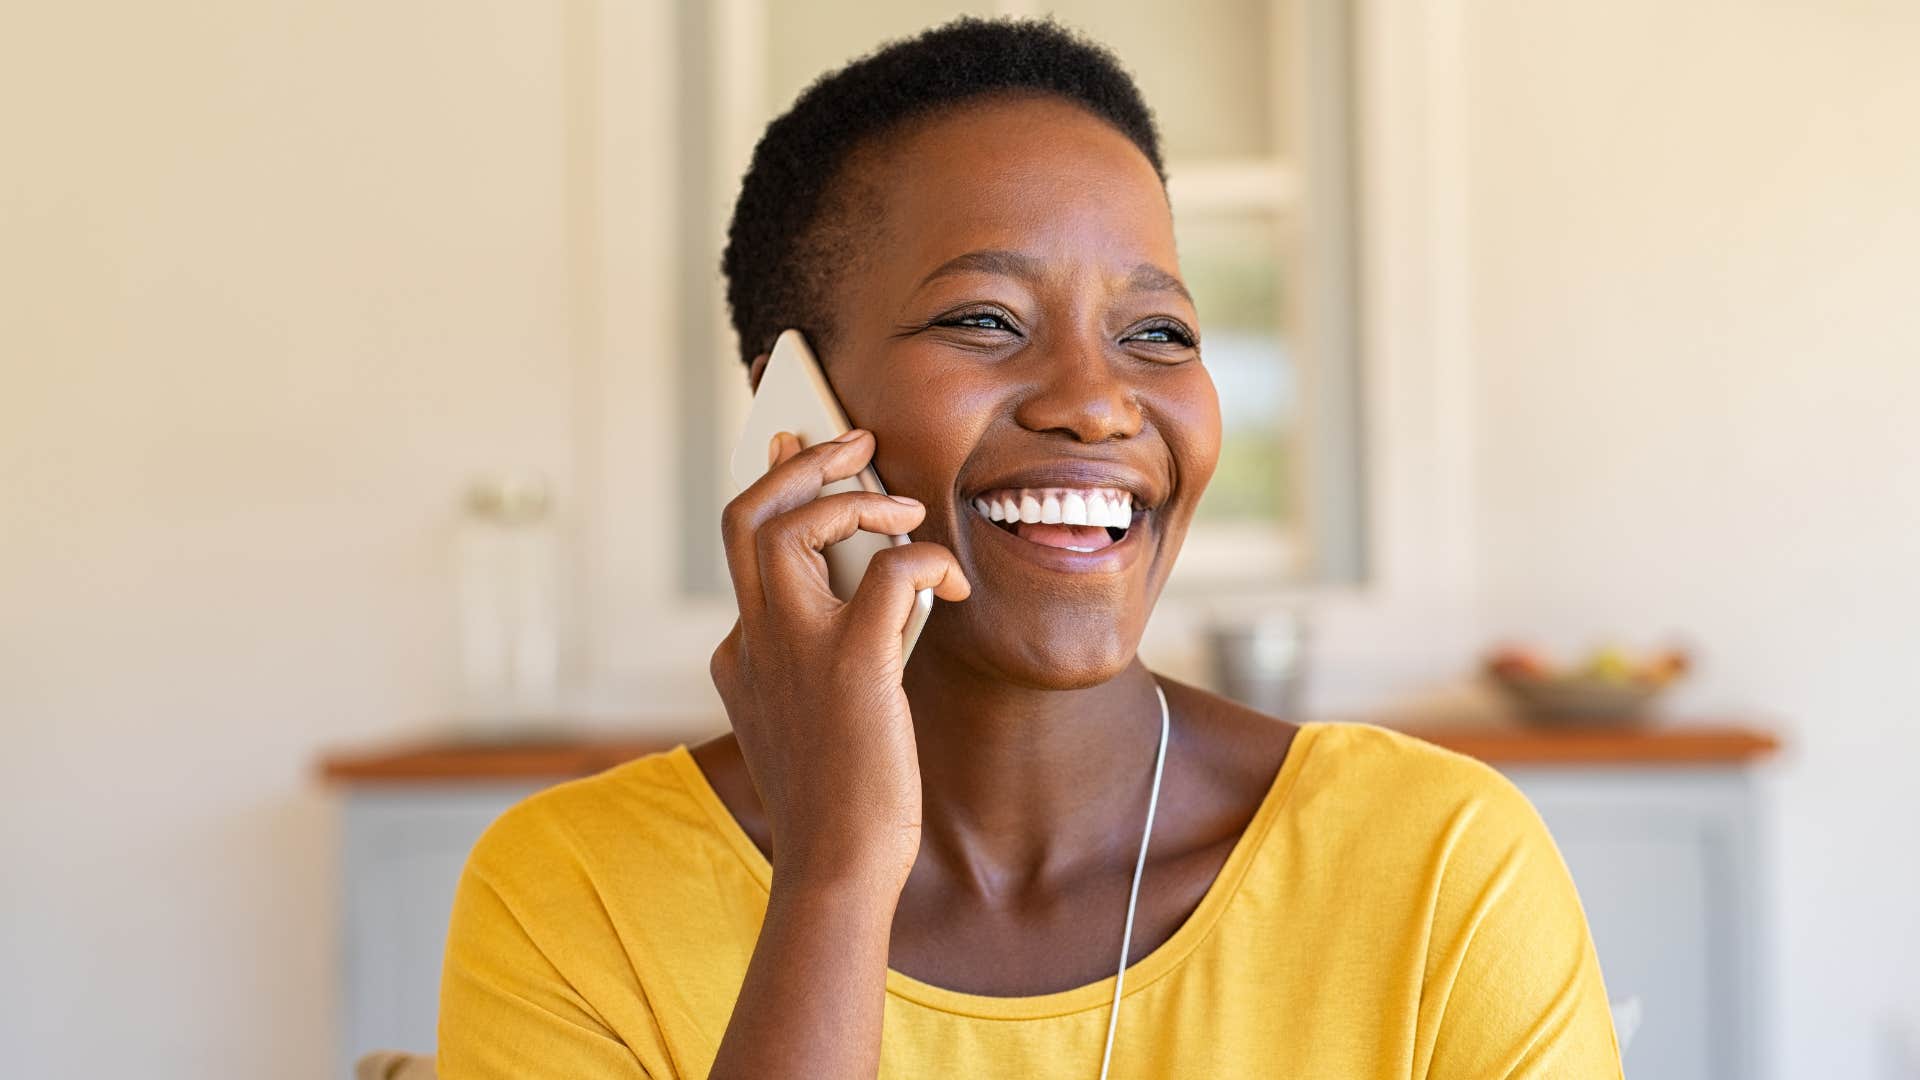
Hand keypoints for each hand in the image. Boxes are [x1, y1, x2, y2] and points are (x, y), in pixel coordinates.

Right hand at [710, 429, 970, 891]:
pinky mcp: (851, 665)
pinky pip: (887, 572)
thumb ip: (819, 653)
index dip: (773, 490)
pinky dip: (923, 559)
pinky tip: (951, 585)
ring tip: (903, 508)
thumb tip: (872, 586)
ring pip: (790, 524)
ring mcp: (793, 650)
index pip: (742, 546)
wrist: (838, 868)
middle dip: (799, 462)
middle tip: (852, 442)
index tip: (792, 450)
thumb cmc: (840, 800)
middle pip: (747, 514)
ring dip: (852, 497)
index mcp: (740, 654)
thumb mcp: (810, 717)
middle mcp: (753, 641)